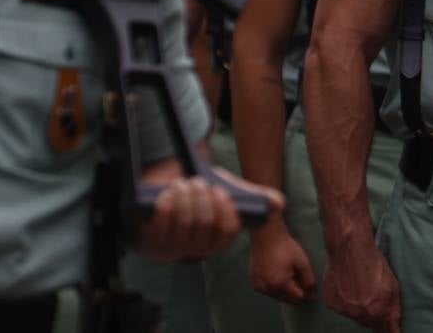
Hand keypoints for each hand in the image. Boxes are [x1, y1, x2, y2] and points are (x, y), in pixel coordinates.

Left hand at [140, 170, 284, 261]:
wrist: (163, 197)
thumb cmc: (198, 198)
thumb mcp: (226, 193)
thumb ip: (253, 197)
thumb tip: (279, 204)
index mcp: (217, 241)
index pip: (227, 231)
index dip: (223, 210)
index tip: (218, 190)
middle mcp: (197, 250)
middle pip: (204, 224)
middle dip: (201, 198)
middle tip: (196, 182)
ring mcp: (174, 248)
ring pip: (184, 224)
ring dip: (183, 198)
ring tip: (180, 184)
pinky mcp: (152, 243)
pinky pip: (160, 227)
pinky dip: (164, 207)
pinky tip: (165, 195)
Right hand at [249, 221, 316, 302]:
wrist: (266, 235)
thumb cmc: (286, 247)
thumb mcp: (302, 262)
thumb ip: (308, 280)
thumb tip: (311, 294)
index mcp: (279, 284)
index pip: (297, 298)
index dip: (303, 289)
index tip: (303, 278)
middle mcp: (267, 289)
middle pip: (286, 299)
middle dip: (293, 290)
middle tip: (294, 273)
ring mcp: (258, 286)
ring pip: (276, 295)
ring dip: (283, 289)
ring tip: (285, 270)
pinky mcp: (253, 282)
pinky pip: (267, 290)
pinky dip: (273, 285)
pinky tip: (275, 271)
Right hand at [321, 238, 401, 332]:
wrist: (350, 248)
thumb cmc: (374, 264)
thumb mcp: (391, 285)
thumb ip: (393, 308)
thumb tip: (394, 327)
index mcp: (377, 311)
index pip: (384, 329)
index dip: (388, 330)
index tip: (390, 331)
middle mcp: (360, 314)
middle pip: (368, 323)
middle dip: (372, 315)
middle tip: (372, 298)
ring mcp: (344, 310)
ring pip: (354, 315)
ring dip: (357, 308)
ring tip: (358, 289)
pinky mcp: (331, 304)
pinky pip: (341, 308)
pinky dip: (344, 301)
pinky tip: (347, 287)